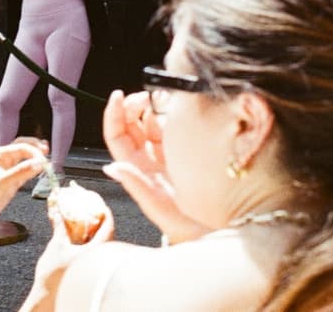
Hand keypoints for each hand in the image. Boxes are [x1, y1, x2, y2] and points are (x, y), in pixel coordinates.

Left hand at [0, 139, 47, 245]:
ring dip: (35, 157)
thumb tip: (38, 164)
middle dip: (35, 147)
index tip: (43, 161)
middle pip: (23, 147)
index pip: (21, 147)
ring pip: (25, 158)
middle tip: (46, 150)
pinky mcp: (11, 181)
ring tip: (46, 157)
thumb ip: (20, 173)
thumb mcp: (1, 183)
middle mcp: (3, 160)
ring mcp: (8, 170)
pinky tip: (39, 169)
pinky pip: (25, 171)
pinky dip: (33, 169)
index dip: (34, 152)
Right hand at [24, 200, 114, 310]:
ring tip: (90, 223)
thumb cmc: (52, 273)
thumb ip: (59, 227)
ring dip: (98, 233)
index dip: (106, 214)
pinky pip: (97, 252)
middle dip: (103, 222)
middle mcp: (99, 258)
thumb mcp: (56, 245)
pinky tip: (84, 239)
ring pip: (103, 245)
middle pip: (109, 235)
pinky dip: (93, 242)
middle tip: (96, 212)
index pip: (108, 227)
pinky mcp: (90, 270)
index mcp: (95, 250)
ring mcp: (96, 266)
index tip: (103, 205)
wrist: (49, 295)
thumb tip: (58, 212)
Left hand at [100, 90, 207, 243]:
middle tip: (146, 96)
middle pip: (132, 126)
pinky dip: (173, 114)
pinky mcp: (188, 154)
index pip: (117, 138)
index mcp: (139, 173)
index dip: (114, 115)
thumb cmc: (191, 230)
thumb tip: (110, 167)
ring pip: (153, 124)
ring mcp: (169, 158)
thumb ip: (137, 186)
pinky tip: (179, 109)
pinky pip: (174, 129)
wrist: (222, 237)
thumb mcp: (161, 209)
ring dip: (154, 107)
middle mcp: (150, 164)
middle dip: (133, 106)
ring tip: (164, 99)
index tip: (118, 95)